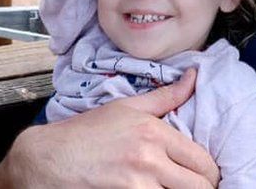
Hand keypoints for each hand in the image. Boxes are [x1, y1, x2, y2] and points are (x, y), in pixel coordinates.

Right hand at [0, 69, 218, 187]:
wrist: (47, 159)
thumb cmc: (84, 134)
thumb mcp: (125, 108)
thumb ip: (165, 97)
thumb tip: (194, 77)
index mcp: (153, 132)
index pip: (203, 162)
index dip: (208, 173)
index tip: (202, 177)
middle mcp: (149, 158)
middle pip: (199, 186)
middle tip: (190, 186)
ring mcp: (137, 184)